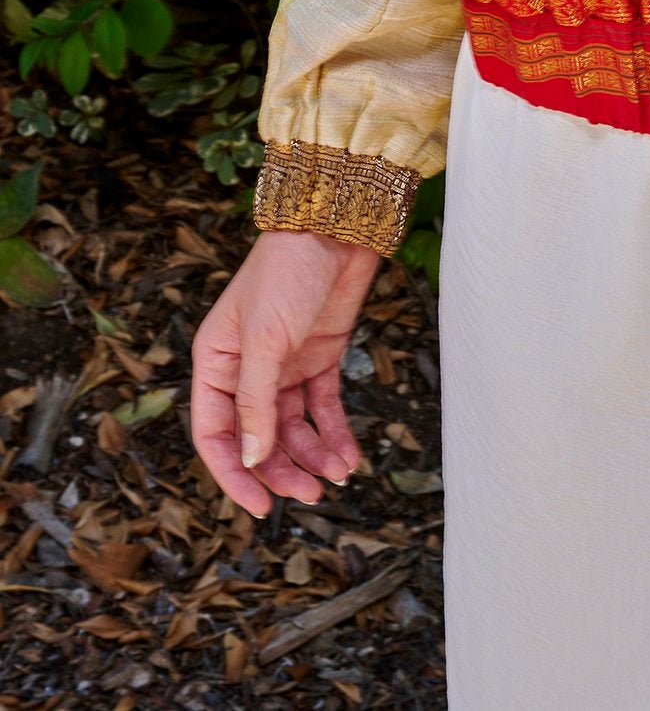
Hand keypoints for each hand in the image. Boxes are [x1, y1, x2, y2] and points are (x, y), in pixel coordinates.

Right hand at [191, 229, 381, 515]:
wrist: (336, 225)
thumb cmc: (287, 271)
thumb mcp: (264, 338)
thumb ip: (255, 401)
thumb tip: (252, 459)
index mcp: (215, 363)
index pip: (214, 435)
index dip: (234, 475)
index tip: (260, 507)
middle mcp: (245, 370)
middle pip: (258, 439)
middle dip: (283, 470)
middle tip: (312, 495)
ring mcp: (283, 366)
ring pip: (293, 429)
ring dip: (314, 456)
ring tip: (339, 476)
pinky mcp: (319, 357)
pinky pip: (323, 408)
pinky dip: (335, 434)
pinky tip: (350, 456)